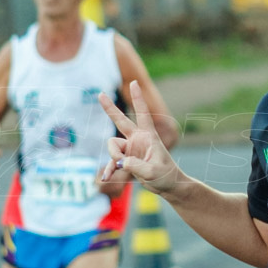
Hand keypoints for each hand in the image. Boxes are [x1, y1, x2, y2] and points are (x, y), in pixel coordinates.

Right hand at [99, 80, 180, 194]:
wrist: (168, 185)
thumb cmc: (166, 175)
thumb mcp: (152, 172)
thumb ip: (136, 166)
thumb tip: (119, 161)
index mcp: (149, 136)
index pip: (143, 114)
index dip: (138, 98)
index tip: (135, 82)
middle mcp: (138, 139)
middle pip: (121, 121)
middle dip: (110, 109)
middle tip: (100, 94)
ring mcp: (131, 148)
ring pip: (113, 147)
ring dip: (114, 157)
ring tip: (123, 168)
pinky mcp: (126, 159)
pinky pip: (112, 161)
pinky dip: (110, 169)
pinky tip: (106, 178)